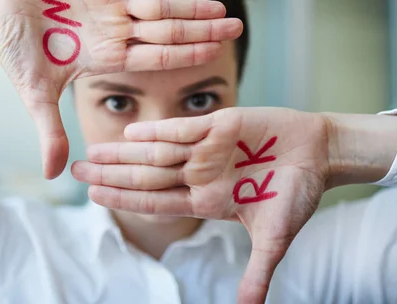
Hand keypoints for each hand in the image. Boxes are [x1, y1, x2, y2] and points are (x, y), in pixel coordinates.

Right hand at [0, 0, 241, 178]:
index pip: (156, 57)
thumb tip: (53, 178)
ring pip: (156, 5)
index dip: (186, 55)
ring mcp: (107, 4)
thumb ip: (51, 132)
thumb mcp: (36, 96)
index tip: (217, 54)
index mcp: (108, 56)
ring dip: (188, 5)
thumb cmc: (15, 54)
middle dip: (201, 28)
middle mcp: (114, 31)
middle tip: (236, 27)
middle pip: (166, 30)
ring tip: (219, 6)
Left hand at [72, 107, 329, 303]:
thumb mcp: (275, 237)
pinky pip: (184, 129)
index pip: (155, 202)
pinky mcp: (220, 125)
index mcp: (206, 200)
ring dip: (124, 152)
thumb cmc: (297, 192)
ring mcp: (206, 150)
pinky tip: (132, 132)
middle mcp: (199, 174)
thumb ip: (257, 272)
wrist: (320, 154)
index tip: (92, 197)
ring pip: (157, 152)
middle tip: (76, 171)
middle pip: (147, 176)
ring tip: (93, 151)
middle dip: (111, 174)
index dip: (123, 199)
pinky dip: (159, 130)